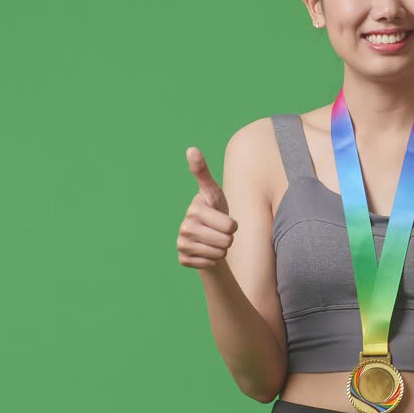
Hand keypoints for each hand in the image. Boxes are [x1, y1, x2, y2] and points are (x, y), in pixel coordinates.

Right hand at [177, 147, 238, 269]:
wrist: (206, 237)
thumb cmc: (214, 211)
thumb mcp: (214, 193)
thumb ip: (203, 172)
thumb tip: (190, 148)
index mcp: (194, 209)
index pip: (229, 225)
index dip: (231, 225)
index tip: (218, 218)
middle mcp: (184, 226)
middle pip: (226, 241)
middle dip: (228, 238)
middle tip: (220, 231)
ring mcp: (182, 243)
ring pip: (219, 253)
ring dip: (222, 249)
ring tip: (214, 240)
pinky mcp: (183, 259)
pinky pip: (210, 263)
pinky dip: (213, 260)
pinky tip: (206, 251)